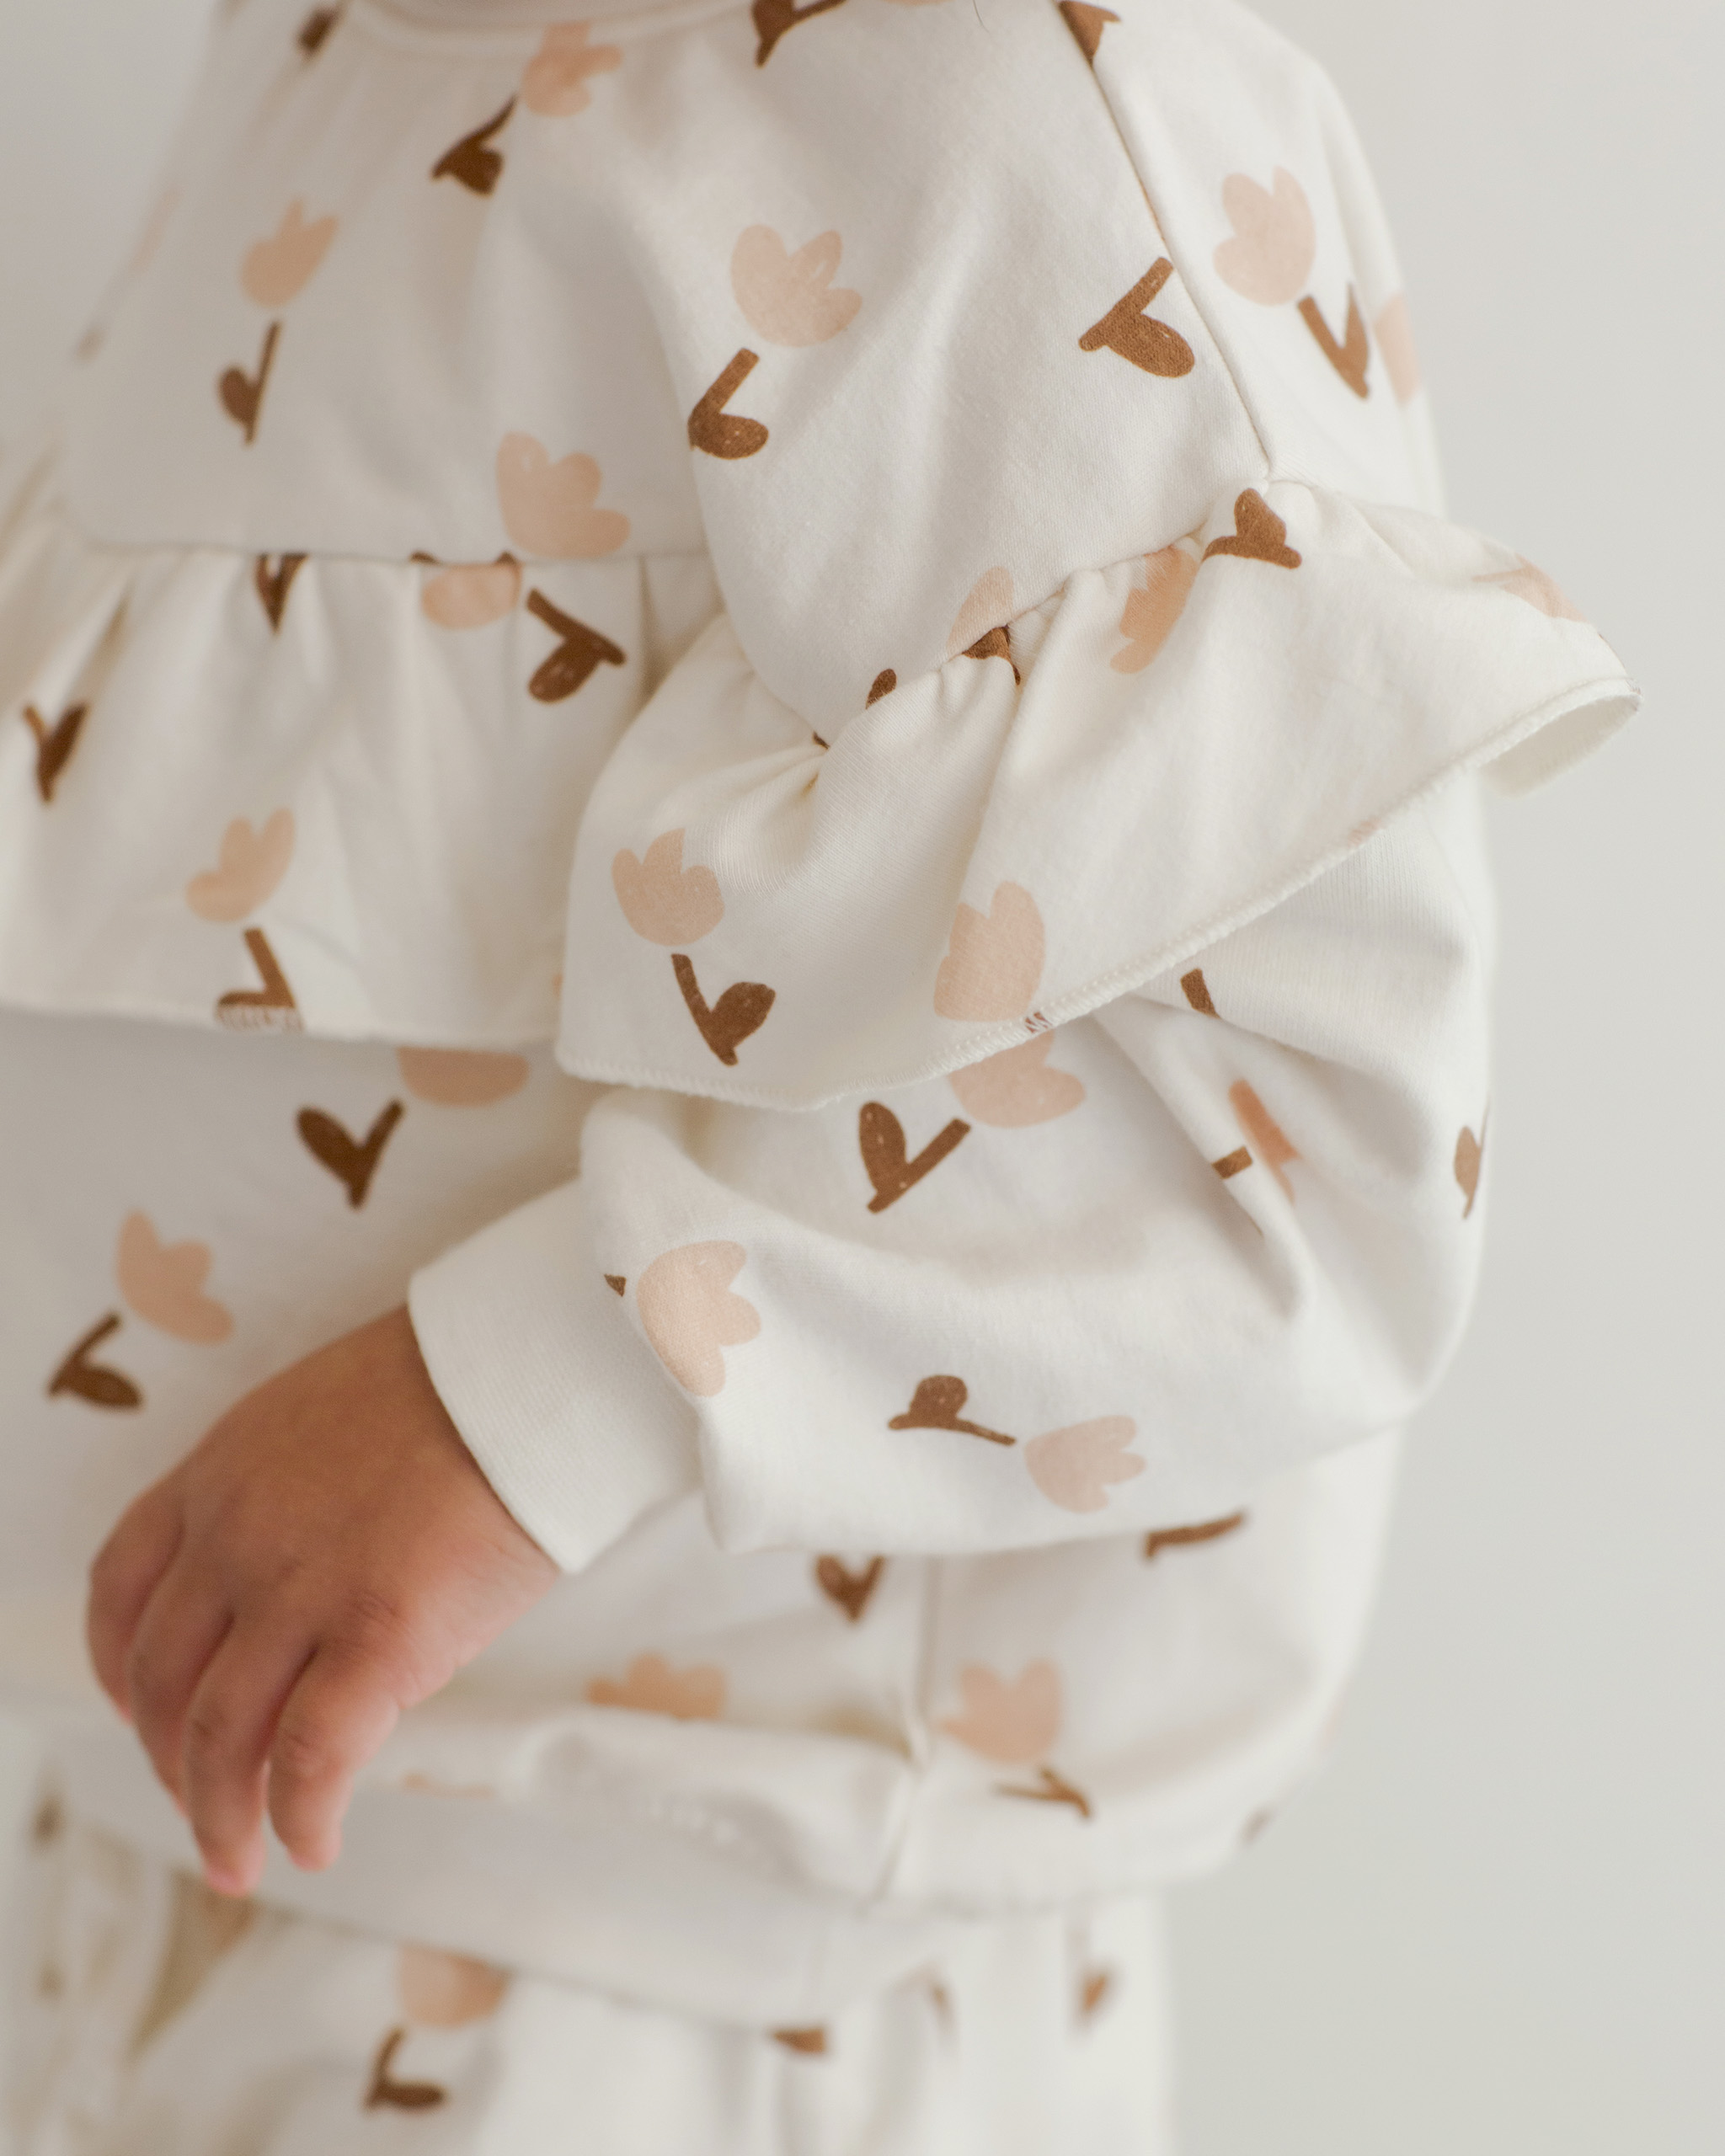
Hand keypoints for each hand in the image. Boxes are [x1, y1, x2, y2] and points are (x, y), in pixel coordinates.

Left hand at [87, 1307, 556, 1896]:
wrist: (537, 1369)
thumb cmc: (464, 1382)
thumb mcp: (326, 1414)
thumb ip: (286, 1491)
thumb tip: (302, 1571)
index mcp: (219, 1471)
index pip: (120, 1584)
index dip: (116, 1665)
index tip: (138, 1708)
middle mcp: (236, 1536)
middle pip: (162, 1678)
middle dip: (169, 1762)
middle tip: (200, 1806)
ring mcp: (300, 1590)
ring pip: (220, 1736)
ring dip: (219, 1817)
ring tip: (240, 1862)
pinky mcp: (377, 1637)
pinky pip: (312, 1758)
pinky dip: (301, 1818)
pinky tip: (315, 1844)